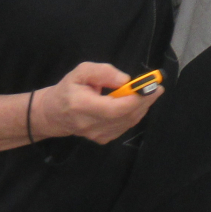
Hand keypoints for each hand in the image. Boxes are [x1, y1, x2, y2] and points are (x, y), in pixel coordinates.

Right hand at [32, 61, 162, 144]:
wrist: (54, 114)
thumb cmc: (68, 89)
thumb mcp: (81, 72)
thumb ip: (103, 72)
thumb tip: (125, 80)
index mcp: (81, 106)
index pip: (113, 108)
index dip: (135, 99)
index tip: (149, 87)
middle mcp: (89, 124)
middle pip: (125, 116)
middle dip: (144, 101)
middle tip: (157, 87)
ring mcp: (96, 135)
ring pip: (128, 122)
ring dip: (142, 107)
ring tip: (150, 93)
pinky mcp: (102, 139)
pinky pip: (124, 127)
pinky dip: (134, 115)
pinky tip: (137, 104)